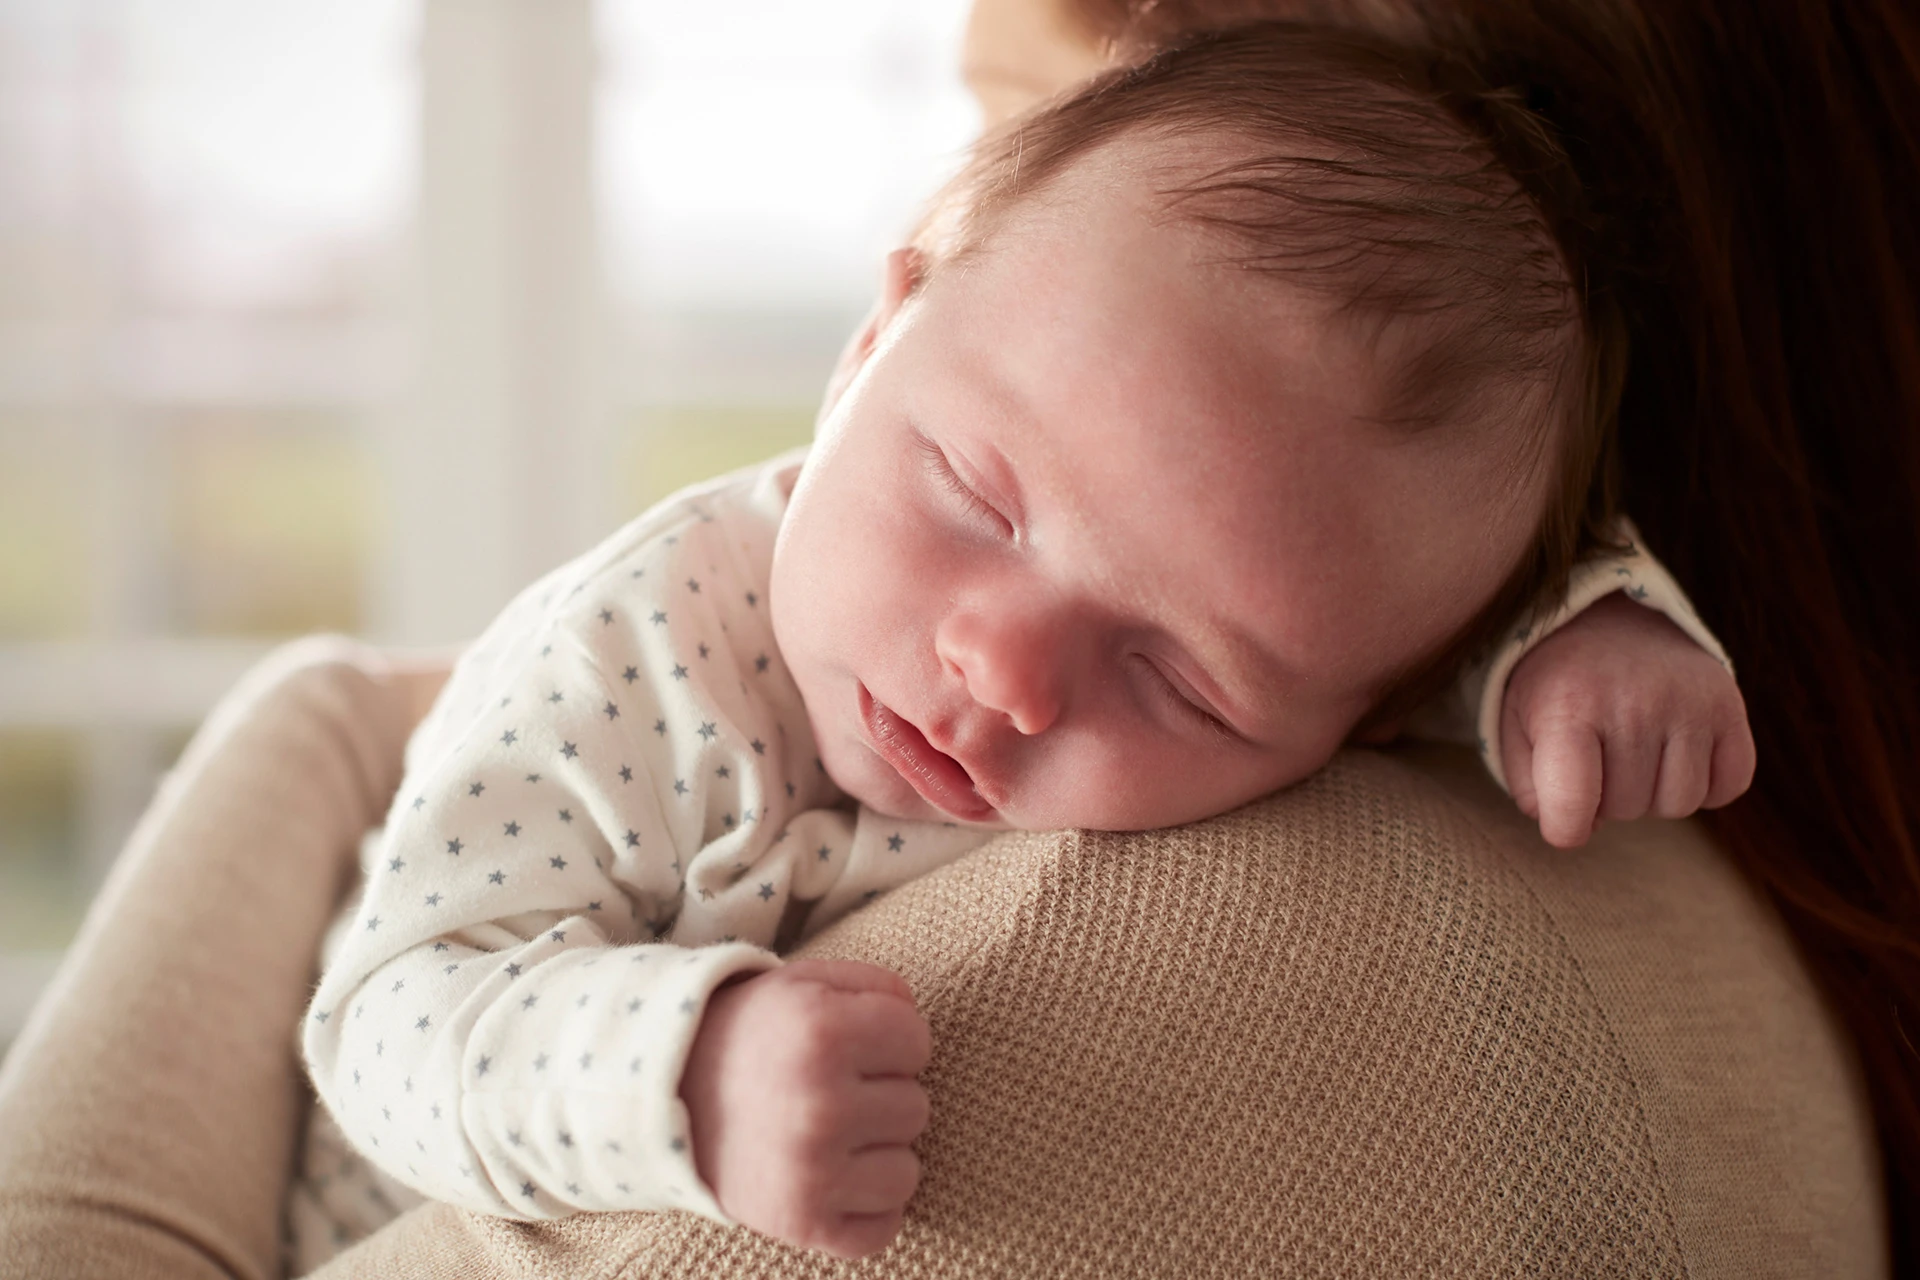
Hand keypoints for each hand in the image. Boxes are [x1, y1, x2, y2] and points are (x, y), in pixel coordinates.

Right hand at [679, 960, 931, 1257]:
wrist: (666, 1098)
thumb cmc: (753, 1036)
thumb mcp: (805, 984)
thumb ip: (877, 987)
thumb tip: (917, 1021)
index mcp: (824, 1034)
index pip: (917, 1042)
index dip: (891, 1040)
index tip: (853, 1047)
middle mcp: (820, 1105)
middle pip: (916, 1107)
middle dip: (880, 1097)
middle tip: (829, 1092)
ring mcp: (811, 1172)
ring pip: (907, 1172)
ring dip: (877, 1155)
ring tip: (829, 1136)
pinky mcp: (803, 1223)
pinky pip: (884, 1228)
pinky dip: (866, 1210)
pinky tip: (833, 1180)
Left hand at [1501, 591, 1755, 847]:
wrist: (1608, 616)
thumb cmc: (1556, 684)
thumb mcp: (1517, 724)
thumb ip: (1530, 786)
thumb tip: (1574, 830)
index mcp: (1568, 708)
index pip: (1572, 804)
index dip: (1565, 829)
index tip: (1564, 821)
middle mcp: (1633, 703)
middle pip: (1627, 809)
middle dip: (1608, 798)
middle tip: (1599, 757)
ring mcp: (1688, 702)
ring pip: (1679, 804)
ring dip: (1654, 794)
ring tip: (1634, 753)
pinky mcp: (1729, 705)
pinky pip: (1729, 786)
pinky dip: (1706, 785)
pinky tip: (1676, 754)